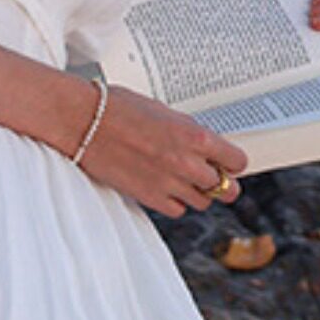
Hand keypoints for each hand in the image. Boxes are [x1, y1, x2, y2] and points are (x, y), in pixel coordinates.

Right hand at [66, 82, 252, 218]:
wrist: (83, 122)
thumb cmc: (118, 109)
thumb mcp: (164, 112)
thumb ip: (188, 132)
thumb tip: (204, 145)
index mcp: (194, 136)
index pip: (236, 161)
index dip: (234, 163)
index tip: (229, 163)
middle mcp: (186, 163)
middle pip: (225, 188)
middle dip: (220, 182)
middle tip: (213, 177)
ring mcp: (168, 184)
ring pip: (202, 202)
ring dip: (198, 193)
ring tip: (184, 180)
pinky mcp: (149, 198)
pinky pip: (177, 210)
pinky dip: (175, 202)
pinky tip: (166, 187)